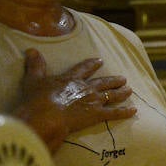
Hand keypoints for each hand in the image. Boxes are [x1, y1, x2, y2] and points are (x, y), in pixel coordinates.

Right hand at [13, 49, 136, 149]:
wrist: (46, 115)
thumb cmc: (36, 99)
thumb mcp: (33, 79)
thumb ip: (35, 65)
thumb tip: (31, 50)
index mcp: (71, 79)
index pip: (84, 69)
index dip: (92, 65)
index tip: (100, 61)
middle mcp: (85, 88)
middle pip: (103, 82)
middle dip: (114, 80)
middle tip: (123, 78)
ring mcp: (93, 101)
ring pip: (111, 95)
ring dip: (121, 92)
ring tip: (129, 90)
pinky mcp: (97, 114)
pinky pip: (114, 113)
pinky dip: (125, 112)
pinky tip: (134, 110)